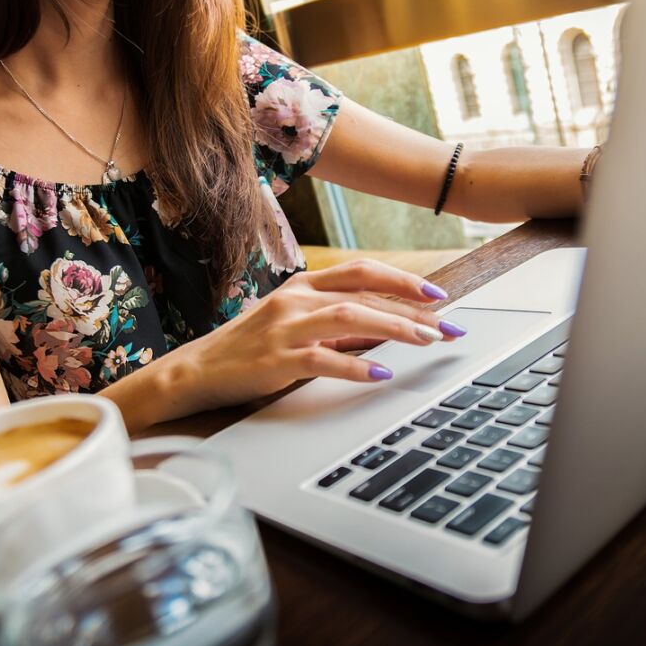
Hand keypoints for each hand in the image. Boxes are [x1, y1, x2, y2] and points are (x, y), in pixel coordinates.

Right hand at [169, 259, 467, 412]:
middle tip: (448, 327)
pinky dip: (356, 365)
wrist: (197, 370)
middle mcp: (296, 299)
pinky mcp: (275, 360)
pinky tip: (381, 373)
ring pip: (349, 317)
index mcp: (303, 286)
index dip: (403, 280)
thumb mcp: (294, 324)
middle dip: (413, 309)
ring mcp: (285, 328)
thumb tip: (386, 328)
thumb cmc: (251, 347)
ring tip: (427, 341)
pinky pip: (323, 359)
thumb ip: (336, 322)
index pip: (362, 272)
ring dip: (394, 328)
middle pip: (364, 294)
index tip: (437, 295)